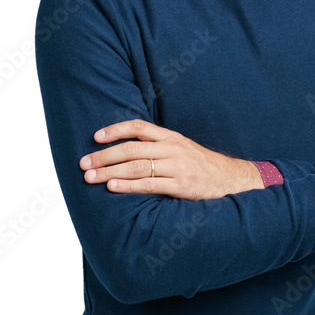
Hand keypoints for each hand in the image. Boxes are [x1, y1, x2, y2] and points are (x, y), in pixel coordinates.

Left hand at [79, 118, 263, 198]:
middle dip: (104, 155)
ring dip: (110, 171)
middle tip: (84, 163)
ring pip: (137, 166)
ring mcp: (178, 167)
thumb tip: (127, 148)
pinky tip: (113, 186)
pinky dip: (129, 185)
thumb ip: (158, 146)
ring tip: (90, 177)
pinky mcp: (182, 185)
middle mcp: (173, 149)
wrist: (231, 179)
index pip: (138, 127)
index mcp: (171, 137)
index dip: (115, 130)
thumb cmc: (201, 165)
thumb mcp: (182, 148)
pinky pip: (150, 184)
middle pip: (132, 148)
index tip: (96, 137)